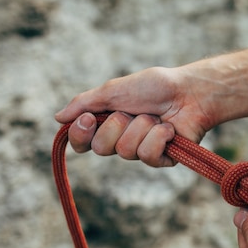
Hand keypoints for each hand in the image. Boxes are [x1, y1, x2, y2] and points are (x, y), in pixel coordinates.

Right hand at [54, 67, 214, 166]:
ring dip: (141, 127)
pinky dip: (157, 137)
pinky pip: (147, 156)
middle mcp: (122, 140)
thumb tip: (58, 118)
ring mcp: (142, 151)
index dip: (80, 134)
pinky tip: (169, 128)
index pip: (82, 143)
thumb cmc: (155, 87)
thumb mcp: (114, 90)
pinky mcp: (162, 159)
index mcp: (108, 124)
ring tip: (155, 116)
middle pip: (101, 148)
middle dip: (116, 125)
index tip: (88, 118)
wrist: (189, 91)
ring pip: (125, 151)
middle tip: (132, 111)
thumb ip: (85, 103)